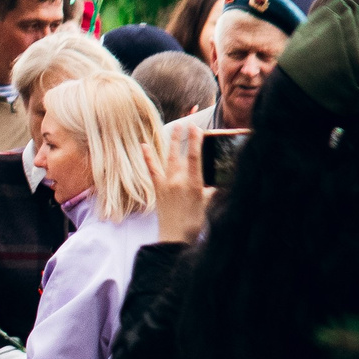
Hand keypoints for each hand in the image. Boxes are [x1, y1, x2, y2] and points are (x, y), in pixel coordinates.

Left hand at [150, 124, 213, 245]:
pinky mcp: (158, 189)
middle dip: (183, 137)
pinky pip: (152, 169)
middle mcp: (178, 181)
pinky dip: (148, 157)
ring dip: (171, 142)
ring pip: (168, 159)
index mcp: (194, 184)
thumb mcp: (208, 204)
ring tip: (174, 128)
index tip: (197, 128)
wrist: (174, 237)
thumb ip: (210, 190)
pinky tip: (143, 145)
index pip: (195, 158)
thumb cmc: (194, 222)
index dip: (196, 141)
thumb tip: (214, 183)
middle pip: (180, 154)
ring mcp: (166, 184)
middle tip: (186, 122)